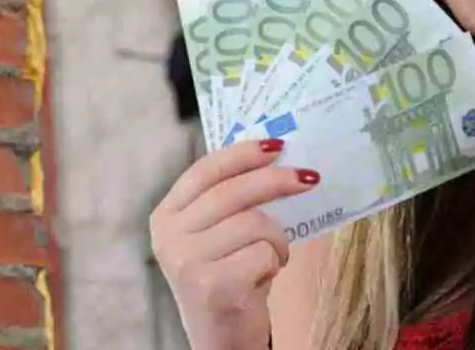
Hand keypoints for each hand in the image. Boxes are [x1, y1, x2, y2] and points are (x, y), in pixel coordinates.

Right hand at [149, 138, 320, 349]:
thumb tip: (275, 156)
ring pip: (253, 223)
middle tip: (309, 178)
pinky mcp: (212, 285)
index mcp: (166, 216)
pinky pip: (262, 253)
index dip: (242, 154)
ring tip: (273, 256)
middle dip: (277, 180)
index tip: (276, 145)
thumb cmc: (228, 279)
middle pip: (232, 192)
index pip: (205, 171)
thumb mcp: (216, 235)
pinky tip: (264, 278)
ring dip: (276, 239)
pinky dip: (274, 262)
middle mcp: (169, 237)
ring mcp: (187, 262)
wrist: (222, 342)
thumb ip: (229, 200)